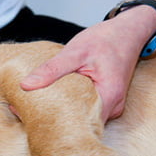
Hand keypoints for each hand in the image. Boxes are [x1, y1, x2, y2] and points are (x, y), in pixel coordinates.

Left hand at [20, 7, 155, 122]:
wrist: (129, 31)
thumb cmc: (106, 39)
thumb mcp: (75, 51)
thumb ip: (52, 69)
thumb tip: (26, 85)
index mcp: (108, 97)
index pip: (79, 124)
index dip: (55, 124)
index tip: (32, 120)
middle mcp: (112, 107)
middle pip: (80, 124)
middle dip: (55, 121)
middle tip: (27, 114)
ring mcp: (110, 106)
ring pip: (82, 117)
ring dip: (62, 113)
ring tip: (36, 108)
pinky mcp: (105, 101)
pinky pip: (85, 109)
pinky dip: (69, 105)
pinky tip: (52, 100)